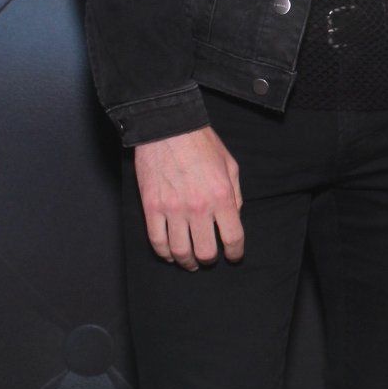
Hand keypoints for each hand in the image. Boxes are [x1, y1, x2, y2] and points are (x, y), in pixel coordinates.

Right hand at [134, 125, 243, 269]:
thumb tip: (234, 217)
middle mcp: (198, 207)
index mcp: (221, 196)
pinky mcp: (152, 207)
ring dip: (187, 262)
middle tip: (209, 258)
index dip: (235, 252)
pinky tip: (170, 254)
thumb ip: (235, 194)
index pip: (233, 237)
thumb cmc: (201, 143)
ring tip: (190, 262)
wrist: (168, 127)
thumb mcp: (230, 165)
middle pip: (205, 251)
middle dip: (210, 260)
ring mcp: (173, 209)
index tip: (234, 256)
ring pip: (180, 251)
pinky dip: (164, 253)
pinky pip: (157, 241)